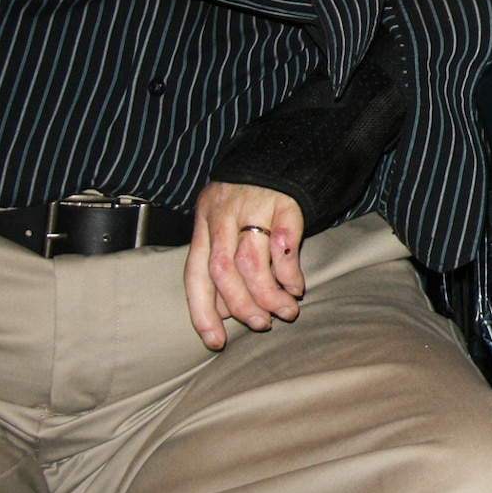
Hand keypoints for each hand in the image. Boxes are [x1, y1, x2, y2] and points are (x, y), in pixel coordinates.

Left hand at [184, 181, 306, 350]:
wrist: (279, 151)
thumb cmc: (248, 198)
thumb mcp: (223, 224)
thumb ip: (220, 262)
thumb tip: (221, 310)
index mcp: (203, 226)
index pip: (195, 275)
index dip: (203, 311)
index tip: (216, 341)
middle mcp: (223, 218)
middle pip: (223, 271)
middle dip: (242, 305)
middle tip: (261, 325)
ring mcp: (254, 208)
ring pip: (252, 261)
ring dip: (269, 294)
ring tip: (286, 310)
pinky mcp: (285, 202)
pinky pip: (285, 242)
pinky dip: (289, 271)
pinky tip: (296, 286)